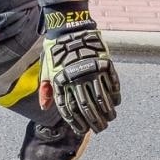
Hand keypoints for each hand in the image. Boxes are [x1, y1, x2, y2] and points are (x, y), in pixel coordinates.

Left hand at [38, 0, 119, 133]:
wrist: (70, 29)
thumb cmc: (56, 51)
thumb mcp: (48, 70)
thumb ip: (46, 90)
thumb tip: (44, 108)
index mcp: (61, 83)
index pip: (70, 110)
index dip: (77, 123)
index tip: (83, 130)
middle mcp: (76, 79)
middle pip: (87, 108)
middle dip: (94, 122)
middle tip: (100, 129)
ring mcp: (91, 72)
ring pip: (101, 99)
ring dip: (107, 112)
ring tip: (110, 119)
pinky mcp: (104, 65)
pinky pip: (111, 85)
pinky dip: (114, 97)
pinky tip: (115, 104)